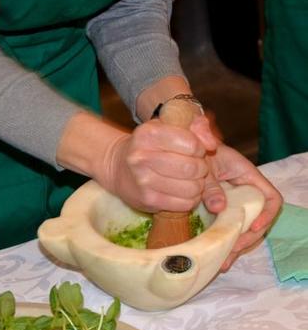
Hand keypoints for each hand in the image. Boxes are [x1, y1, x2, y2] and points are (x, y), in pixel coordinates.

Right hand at [96, 115, 216, 212]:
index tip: (193, 151)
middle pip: (192, 168)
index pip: (192, 144)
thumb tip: (212, 144)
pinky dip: (190, 199)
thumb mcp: (168, 126)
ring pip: (192, 188)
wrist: (118, 167)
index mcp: (148, 134)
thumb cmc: (149, 145)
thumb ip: (196, 126)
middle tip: (194, 167)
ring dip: (198, 185)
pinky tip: (182, 191)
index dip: (199, 149)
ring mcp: (143, 180)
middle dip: (201, 169)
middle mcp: (142, 156)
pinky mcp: (148, 200)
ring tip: (188, 180)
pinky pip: (185, 204)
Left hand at [202, 144, 282, 271]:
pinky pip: (227, 228)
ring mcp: (232, 202)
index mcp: (247, 177)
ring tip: (223, 262)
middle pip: (258, 220)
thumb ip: (211, 186)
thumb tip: (219, 208)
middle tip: (231, 252)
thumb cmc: (196, 151)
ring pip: (243, 228)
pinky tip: (217, 257)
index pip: (270, 198)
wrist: (182, 151)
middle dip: (247, 239)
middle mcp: (244, 192)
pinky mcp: (219, 210)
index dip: (266, 214)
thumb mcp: (204, 167)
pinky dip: (224, 242)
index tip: (252, 227)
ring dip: (235, 246)